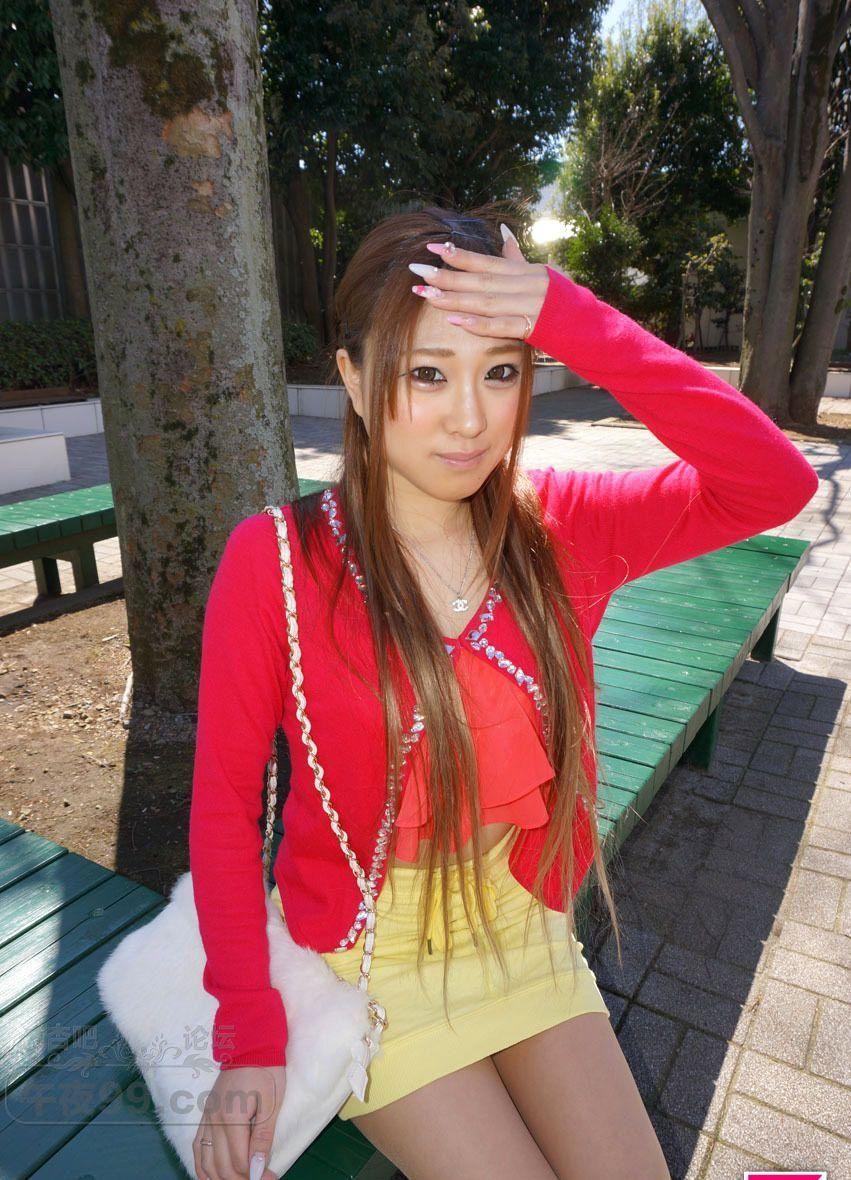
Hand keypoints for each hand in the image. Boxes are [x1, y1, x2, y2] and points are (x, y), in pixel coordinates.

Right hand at [193, 1065, 284, 1179]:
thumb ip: (262, 1137)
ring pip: (206, 1163)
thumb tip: (257, 1168)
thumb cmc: (266, 1071)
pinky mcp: (204, 1116)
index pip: (239, 1162)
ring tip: (242, 1179)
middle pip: (222, 1167)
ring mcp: (206, 1119)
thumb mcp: (272, 1103)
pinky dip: (203, 1168)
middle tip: (262, 1178)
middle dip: (242, 1179)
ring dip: (222, 1178)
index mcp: (231, 1118)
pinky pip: (197, 1149)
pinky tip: (213, 1177)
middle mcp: (213, 1122)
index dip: (256, 1175)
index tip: (272, 1177)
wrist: (250, 1045)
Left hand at [409, 225, 549, 340]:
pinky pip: (501, 326)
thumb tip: (502, 228)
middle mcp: (525, 285)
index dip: (458, 255)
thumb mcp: (540, 272)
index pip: (485, 261)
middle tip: (416, 272)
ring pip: (485, 302)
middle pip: (478, 281)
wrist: (590, 325)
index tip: (432, 249)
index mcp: (524, 270)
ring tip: (426, 295)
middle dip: (445, 277)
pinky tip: (455, 321)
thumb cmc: (561, 299)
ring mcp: (529, 306)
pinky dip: (478, 324)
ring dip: (453, 300)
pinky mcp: (533, 328)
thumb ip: (516, 255)